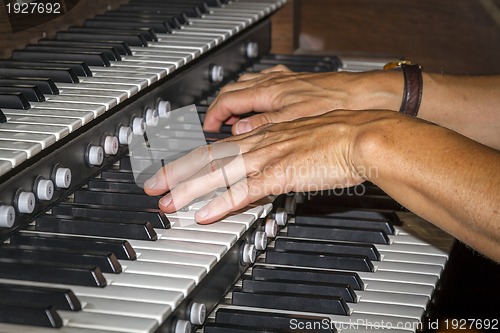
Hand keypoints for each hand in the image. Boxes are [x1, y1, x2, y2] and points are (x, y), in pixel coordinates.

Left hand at [144, 110, 384, 223]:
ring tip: (169, 203)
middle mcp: (260, 143)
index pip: (218, 148)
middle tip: (154, 187)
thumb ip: (276, 154)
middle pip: (209, 158)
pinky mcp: (282, 174)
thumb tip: (263, 168)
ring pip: (219, 173)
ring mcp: (269, 157)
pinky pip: (245, 191)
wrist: (362, 135)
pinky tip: (205, 214)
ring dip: (190, 189)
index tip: (173, 170)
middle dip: (177, 173)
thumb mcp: (299, 141)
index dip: (191, 160)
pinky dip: (221, 203)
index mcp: (264, 135)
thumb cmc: (338, 138)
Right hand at [203, 65, 402, 134]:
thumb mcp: (294, 121)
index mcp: (269, 92)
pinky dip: (255, 95)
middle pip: (233, 91)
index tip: (208, 127)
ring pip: (248, 86)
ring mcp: (285, 83)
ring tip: (235, 118)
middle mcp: (274, 84)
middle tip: (216, 125)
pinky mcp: (296, 86)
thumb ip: (263, 124)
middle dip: (220, 108)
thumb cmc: (334, 104)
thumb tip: (240, 131)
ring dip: (237, 101)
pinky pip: (265, 85)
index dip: (213, 115)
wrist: (364, 96)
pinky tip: (262, 105)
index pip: (228, 100)